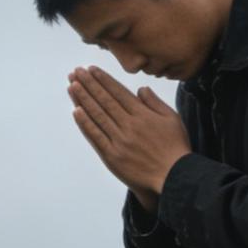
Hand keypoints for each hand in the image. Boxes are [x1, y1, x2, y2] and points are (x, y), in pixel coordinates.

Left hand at [67, 66, 191, 195]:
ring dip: (83, 99)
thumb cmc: (176, 148)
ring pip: (97, 116)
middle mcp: (128, 125)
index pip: (118, 92)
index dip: (103, 80)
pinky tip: (76, 111)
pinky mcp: (112, 157)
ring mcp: (119, 141)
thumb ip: (155, 102)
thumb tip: (140, 89)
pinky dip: (85, 124)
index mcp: (142, 114)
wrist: (174, 177)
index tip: (91, 69)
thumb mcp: (172, 119)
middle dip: (89, 84)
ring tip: (72, 85)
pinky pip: (96, 137)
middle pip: (104, 100)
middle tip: (76, 72)